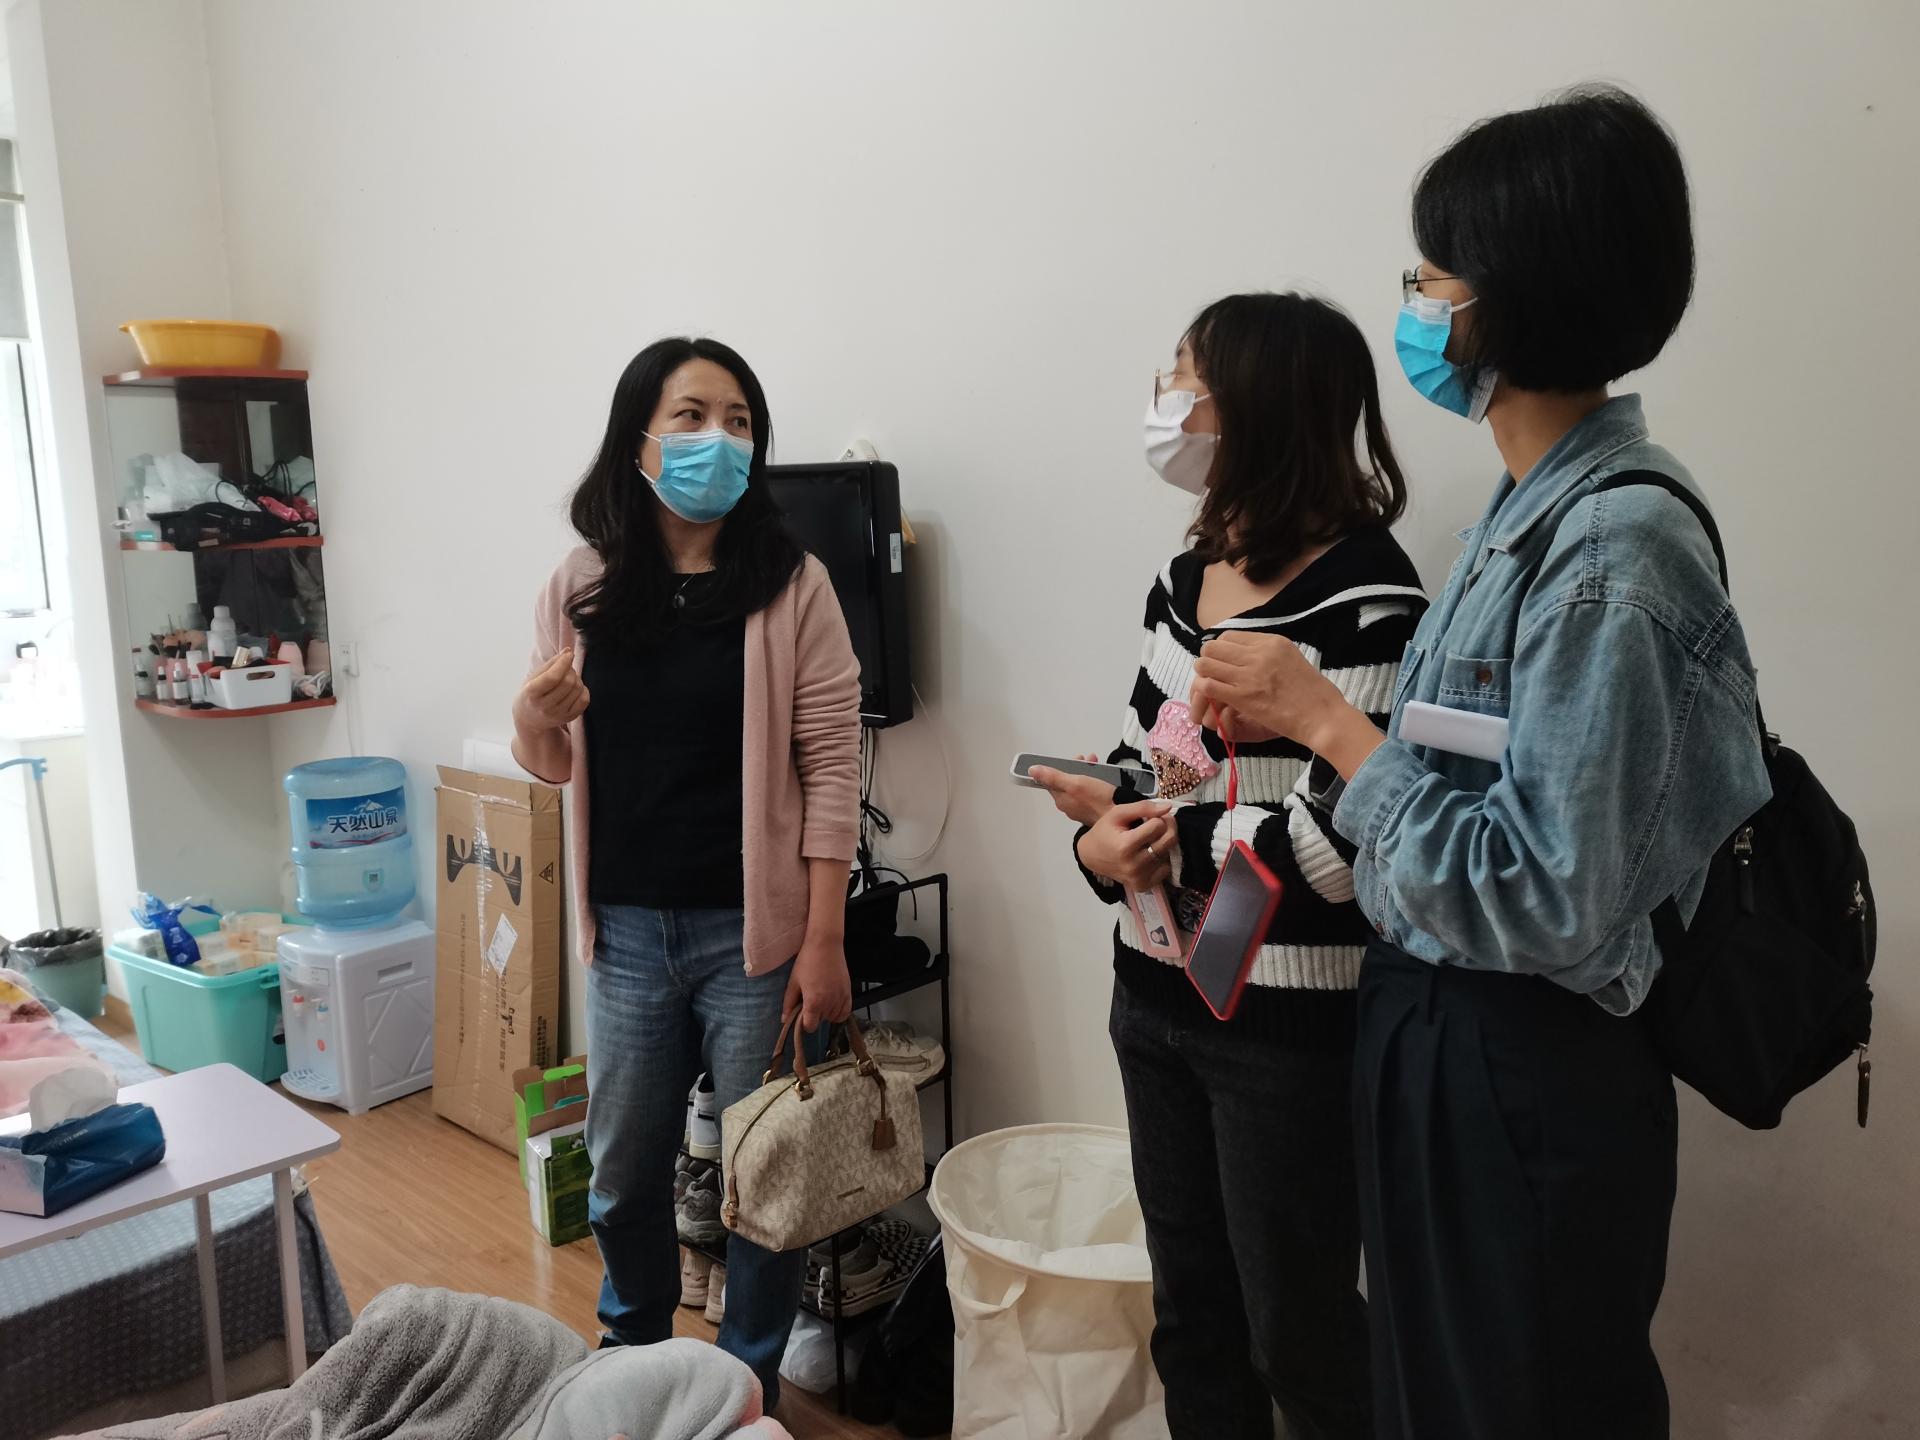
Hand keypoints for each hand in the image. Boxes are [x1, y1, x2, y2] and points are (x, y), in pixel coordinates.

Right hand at [513, 650, 588, 733]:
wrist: (528, 719)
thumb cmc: (531, 693)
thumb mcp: (534, 677)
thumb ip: (550, 664)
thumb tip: (568, 651)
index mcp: (532, 694)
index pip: (552, 677)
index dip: (563, 663)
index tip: (569, 654)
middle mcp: (545, 706)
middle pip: (568, 682)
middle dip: (570, 670)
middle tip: (566, 668)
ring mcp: (558, 714)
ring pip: (578, 690)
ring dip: (577, 679)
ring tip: (569, 678)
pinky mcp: (568, 718)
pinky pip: (584, 700)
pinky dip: (583, 690)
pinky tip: (575, 688)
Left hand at [784, 936, 852, 1031]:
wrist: (826, 945)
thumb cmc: (807, 962)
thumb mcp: (794, 982)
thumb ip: (788, 1003)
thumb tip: (784, 1020)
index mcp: (813, 1002)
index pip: (810, 1027)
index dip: (804, 1022)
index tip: (802, 1013)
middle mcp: (829, 1004)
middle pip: (821, 1021)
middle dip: (814, 1015)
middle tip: (810, 999)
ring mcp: (841, 998)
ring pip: (833, 1018)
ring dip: (826, 1013)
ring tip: (821, 998)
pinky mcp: (849, 992)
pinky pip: (845, 1012)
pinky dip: (839, 1012)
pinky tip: (832, 1003)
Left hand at [1029, 754, 1115, 826]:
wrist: (1121, 813)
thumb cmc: (1099, 800)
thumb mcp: (1075, 783)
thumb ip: (1053, 777)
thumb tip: (1032, 770)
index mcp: (1061, 799)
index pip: (1052, 780)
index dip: (1060, 767)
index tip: (1069, 761)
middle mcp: (1069, 805)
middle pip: (1067, 781)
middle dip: (1075, 767)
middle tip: (1084, 760)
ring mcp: (1081, 807)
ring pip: (1079, 784)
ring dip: (1085, 771)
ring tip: (1095, 763)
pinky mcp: (1093, 807)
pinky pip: (1089, 790)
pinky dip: (1094, 780)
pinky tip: (1101, 776)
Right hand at [1075, 800, 1174, 890]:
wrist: (1091, 856)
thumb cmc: (1104, 831)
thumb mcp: (1118, 813)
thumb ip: (1143, 807)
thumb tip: (1168, 807)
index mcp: (1126, 845)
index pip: (1158, 825)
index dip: (1156, 818)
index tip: (1149, 818)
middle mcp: (1134, 865)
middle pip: (1169, 841)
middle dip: (1167, 827)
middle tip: (1158, 824)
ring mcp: (1139, 878)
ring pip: (1169, 854)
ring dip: (1163, 844)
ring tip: (1151, 839)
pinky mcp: (1142, 886)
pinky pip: (1165, 870)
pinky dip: (1161, 860)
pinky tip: (1150, 854)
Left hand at [1191, 632, 1343, 746]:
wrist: (1323, 717)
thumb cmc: (1313, 693)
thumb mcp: (1292, 658)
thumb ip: (1268, 653)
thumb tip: (1244, 653)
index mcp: (1272, 642)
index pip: (1229, 636)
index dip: (1220, 649)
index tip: (1223, 662)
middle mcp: (1260, 654)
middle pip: (1213, 647)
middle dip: (1208, 660)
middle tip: (1213, 674)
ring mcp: (1250, 675)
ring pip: (1206, 664)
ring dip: (1203, 675)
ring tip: (1211, 685)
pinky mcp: (1244, 698)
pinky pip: (1209, 686)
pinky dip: (1204, 690)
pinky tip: (1210, 697)